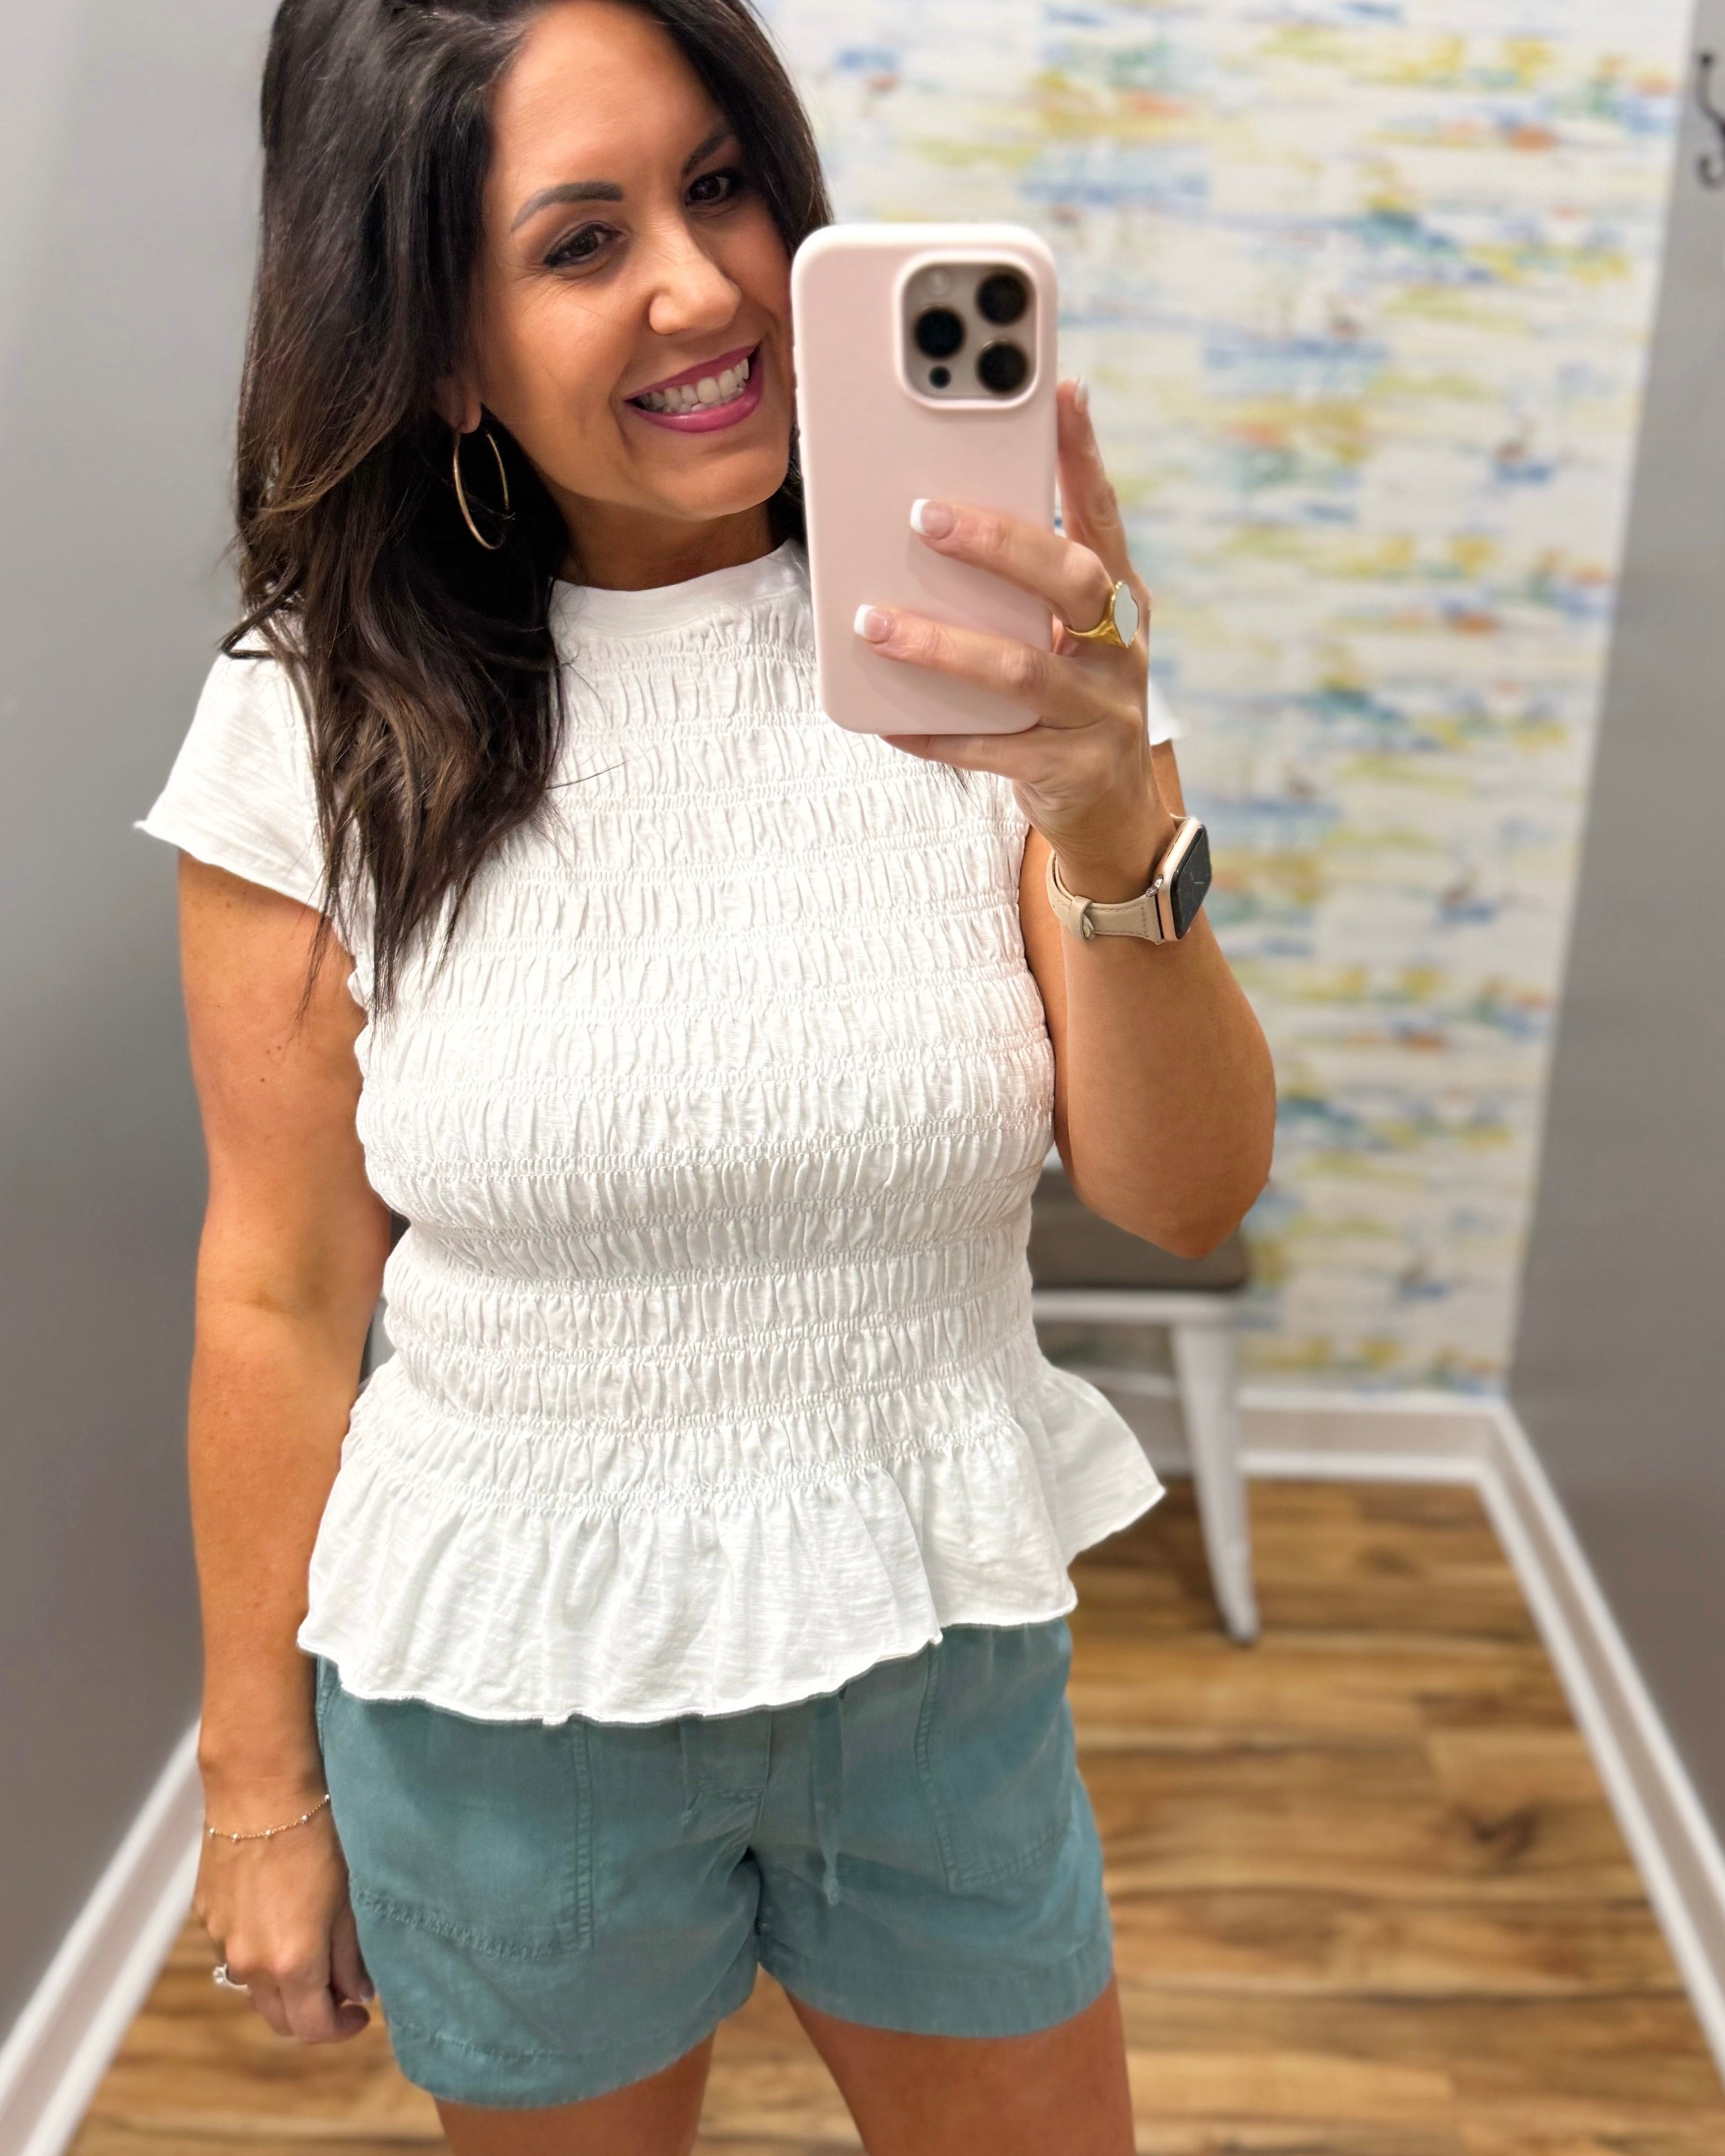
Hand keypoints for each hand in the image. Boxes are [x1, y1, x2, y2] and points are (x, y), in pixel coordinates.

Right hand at [195, 1780, 372, 2044]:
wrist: (261, 1792)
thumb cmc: (315, 1838)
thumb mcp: (347, 1899)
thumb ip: (350, 1955)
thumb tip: (358, 1992)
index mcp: (291, 1963)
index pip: (314, 2027)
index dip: (341, 2027)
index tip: (359, 2013)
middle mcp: (250, 1964)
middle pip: (280, 2019)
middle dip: (311, 2015)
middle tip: (339, 1992)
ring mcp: (222, 1943)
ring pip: (254, 1988)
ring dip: (283, 1986)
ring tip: (311, 1955)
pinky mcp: (206, 1918)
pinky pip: (234, 1953)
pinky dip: (259, 1954)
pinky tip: (279, 1922)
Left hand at [854, 377, 1174, 901]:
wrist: (1116, 815)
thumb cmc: (1071, 702)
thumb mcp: (1067, 636)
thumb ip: (1027, 584)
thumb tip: (938, 511)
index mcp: (1122, 601)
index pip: (1105, 516)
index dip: (1085, 456)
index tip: (1063, 391)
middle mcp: (1122, 651)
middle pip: (1072, 582)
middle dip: (999, 544)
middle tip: (925, 514)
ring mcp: (1100, 714)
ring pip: (1020, 671)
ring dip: (942, 645)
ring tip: (874, 623)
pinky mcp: (1068, 771)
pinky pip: (991, 750)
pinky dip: (935, 732)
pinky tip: (885, 717)